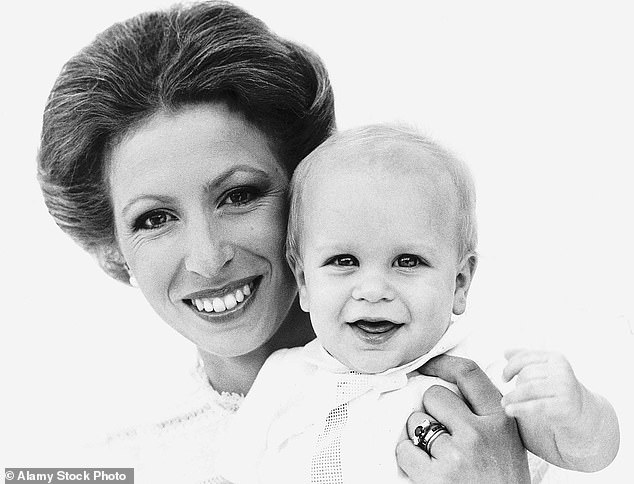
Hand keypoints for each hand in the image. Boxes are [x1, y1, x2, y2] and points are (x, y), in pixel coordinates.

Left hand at [396, 355, 529, 483]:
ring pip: (416, 421)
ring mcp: (457, 455)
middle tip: (438, 431)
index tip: (428, 364)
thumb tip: (449, 388)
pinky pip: (405, 449)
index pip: (469, 373)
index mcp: (502, 421)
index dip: (443, 363)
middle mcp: (481, 433)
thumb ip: (485, 415)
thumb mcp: (507, 443)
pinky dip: (407, 457)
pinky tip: (423, 469)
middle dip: (429, 410)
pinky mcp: (436, 476)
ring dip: (417, 435)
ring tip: (434, 455)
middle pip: (435, 395)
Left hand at [501, 349, 582, 426]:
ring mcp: (564, 387)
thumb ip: (527, 359)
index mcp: (556, 358)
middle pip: (527, 374)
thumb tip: (505, 352)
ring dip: (512, 397)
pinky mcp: (564, 405)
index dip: (510, 367)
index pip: (526, 357)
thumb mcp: (545, 370)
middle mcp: (561, 370)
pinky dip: (520, 408)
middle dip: (514, 385)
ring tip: (504, 404)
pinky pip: (536, 405)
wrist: (582, 409)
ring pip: (529, 389)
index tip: (503, 378)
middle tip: (507, 397)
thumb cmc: (557, 387)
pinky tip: (510, 411)